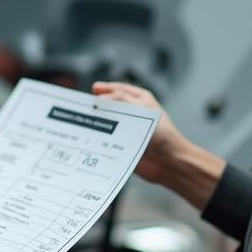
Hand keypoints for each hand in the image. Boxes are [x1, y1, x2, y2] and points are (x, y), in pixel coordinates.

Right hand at [92, 81, 225, 207]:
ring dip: (96, 124)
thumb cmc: (162, 134)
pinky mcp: (122, 145)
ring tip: (82, 122)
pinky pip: (107, 140)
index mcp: (139, 100)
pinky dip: (98, 139)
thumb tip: (100, 98)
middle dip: (97, 106)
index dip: (104, 89)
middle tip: (82, 107)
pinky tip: (88, 139)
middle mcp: (132, 113)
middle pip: (110, 106)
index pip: (118, 89)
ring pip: (107, 123)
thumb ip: (121, 100)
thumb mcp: (142, 110)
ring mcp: (127, 129)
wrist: (170, 163)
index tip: (91, 90)